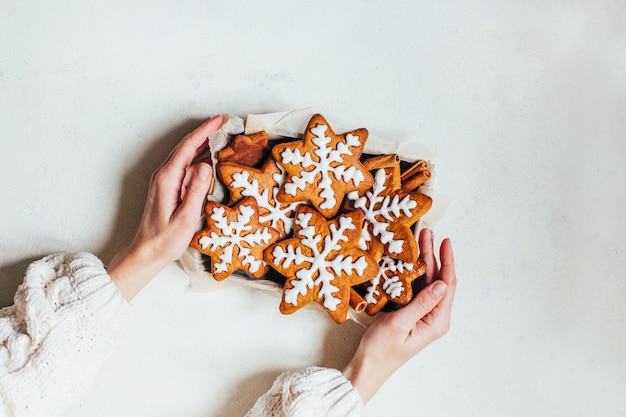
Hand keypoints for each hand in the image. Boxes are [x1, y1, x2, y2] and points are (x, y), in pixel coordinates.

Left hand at [107, 115, 222, 299]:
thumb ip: (196, 191)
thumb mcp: (185, 218)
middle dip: (204, 133)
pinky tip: (209, 160)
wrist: (146, 253)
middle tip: (223, 124)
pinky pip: (184, 167)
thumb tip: (206, 165)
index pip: (187, 148)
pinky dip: (197, 159)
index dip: (204, 132)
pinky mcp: (167, 188)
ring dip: (201, 145)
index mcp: (167, 179)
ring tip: (220, 138)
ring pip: (185, 156)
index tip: (219, 120)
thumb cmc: (165, 240)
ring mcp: (164, 181)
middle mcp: (163, 176)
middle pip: (185, 147)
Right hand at [342, 228, 456, 402]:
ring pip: (427, 282)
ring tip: (419, 240)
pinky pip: (416, 289)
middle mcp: (434, 317)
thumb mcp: (399, 324)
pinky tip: (408, 260)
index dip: (447, 261)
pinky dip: (414, 273)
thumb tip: (442, 283)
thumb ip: (421, 303)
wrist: (367, 367)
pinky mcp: (412, 315)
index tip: (444, 241)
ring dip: (424, 262)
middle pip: (438, 280)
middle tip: (427, 232)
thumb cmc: (381, 350)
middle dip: (434, 255)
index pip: (448, 285)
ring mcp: (423, 316)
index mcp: (436, 321)